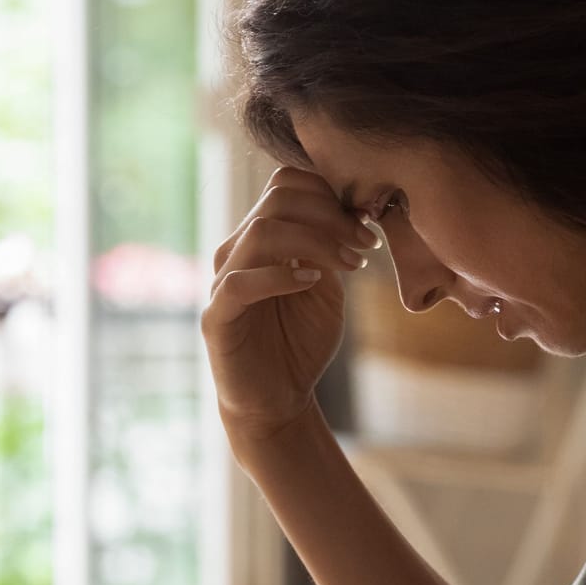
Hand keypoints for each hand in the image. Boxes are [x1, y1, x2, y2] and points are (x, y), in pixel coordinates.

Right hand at [202, 165, 379, 447]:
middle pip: (278, 199)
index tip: (368, 223)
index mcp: (263, 237)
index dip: (330, 193)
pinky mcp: (216, 317)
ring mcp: (224, 281)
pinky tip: (313, 282)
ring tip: (352, 264)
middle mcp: (238, 250)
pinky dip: (281, 276)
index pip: (286, 184)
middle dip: (331, 215)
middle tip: (366, 243)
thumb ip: (333, 249)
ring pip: (263, 232)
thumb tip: (357, 210)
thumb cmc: (301, 341)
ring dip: (316, 241)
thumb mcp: (327, 288)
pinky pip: (241, 282)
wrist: (278, 400)